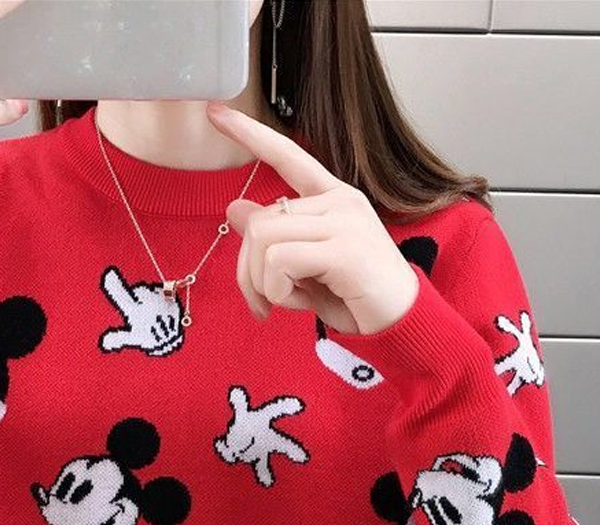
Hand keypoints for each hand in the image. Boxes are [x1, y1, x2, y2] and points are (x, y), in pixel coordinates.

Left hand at [206, 101, 419, 334]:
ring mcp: (345, 221)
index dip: (251, 134)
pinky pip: (279, 261)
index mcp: (332, 199)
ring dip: (262, 284)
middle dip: (247, 271)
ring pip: (264, 238)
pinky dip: (277, 291)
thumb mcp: (304, 266)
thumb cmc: (354, 296)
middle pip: (259, 221)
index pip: (288, 156)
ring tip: (284, 303)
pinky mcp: (345, 248)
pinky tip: (298, 303)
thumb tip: (235, 207)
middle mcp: (340, 201)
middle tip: (260, 303)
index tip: (215, 112)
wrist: (399, 324)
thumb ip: (274, 237)